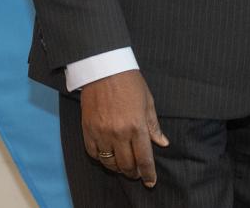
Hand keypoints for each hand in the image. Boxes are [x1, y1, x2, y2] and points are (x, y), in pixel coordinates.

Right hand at [79, 70, 168, 185]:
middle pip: (126, 164)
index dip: (148, 173)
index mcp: (137, 126)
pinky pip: (94, 153)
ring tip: (124, 167)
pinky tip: (108, 157)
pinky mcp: (88, 130)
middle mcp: (119, 133)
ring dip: (118, 168)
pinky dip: (101, 159)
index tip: (151, 181)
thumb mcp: (148, 102)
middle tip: (137, 173)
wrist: (104, 68)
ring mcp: (101, 133)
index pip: (144, 158)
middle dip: (134, 173)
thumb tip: (162, 143)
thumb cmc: (130, 82)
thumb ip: (154, 126)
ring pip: (109, 162)